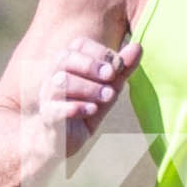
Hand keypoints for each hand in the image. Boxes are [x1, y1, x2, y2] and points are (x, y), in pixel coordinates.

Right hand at [34, 27, 135, 147]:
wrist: (63, 141)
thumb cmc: (86, 108)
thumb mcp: (108, 88)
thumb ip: (122, 69)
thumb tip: (138, 46)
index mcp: (69, 63)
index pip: (80, 45)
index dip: (101, 51)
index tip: (119, 65)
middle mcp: (54, 75)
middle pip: (65, 58)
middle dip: (91, 65)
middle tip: (111, 75)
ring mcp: (48, 96)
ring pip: (60, 82)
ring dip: (88, 87)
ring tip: (108, 96)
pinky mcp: (48, 117)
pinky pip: (54, 109)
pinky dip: (75, 108)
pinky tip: (92, 110)